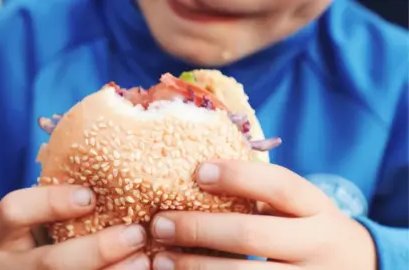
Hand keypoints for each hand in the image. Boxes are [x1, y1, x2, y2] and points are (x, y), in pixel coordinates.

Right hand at [0, 186, 149, 269]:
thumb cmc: (30, 238)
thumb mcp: (30, 218)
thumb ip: (55, 196)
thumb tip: (96, 152)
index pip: (14, 211)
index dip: (53, 201)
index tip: (90, 196)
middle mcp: (6, 267)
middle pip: (52, 263)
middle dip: (99, 249)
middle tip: (135, 233)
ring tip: (143, 258)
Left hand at [150, 161, 376, 269]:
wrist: (355, 267)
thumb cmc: (309, 227)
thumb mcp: (300, 205)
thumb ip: (263, 192)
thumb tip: (197, 175)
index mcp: (316, 208)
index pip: (280, 185)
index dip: (238, 176)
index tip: (197, 171)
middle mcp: (317, 245)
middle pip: (253, 235)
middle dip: (200, 229)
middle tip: (159, 224)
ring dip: (196, 267)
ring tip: (160, 259)